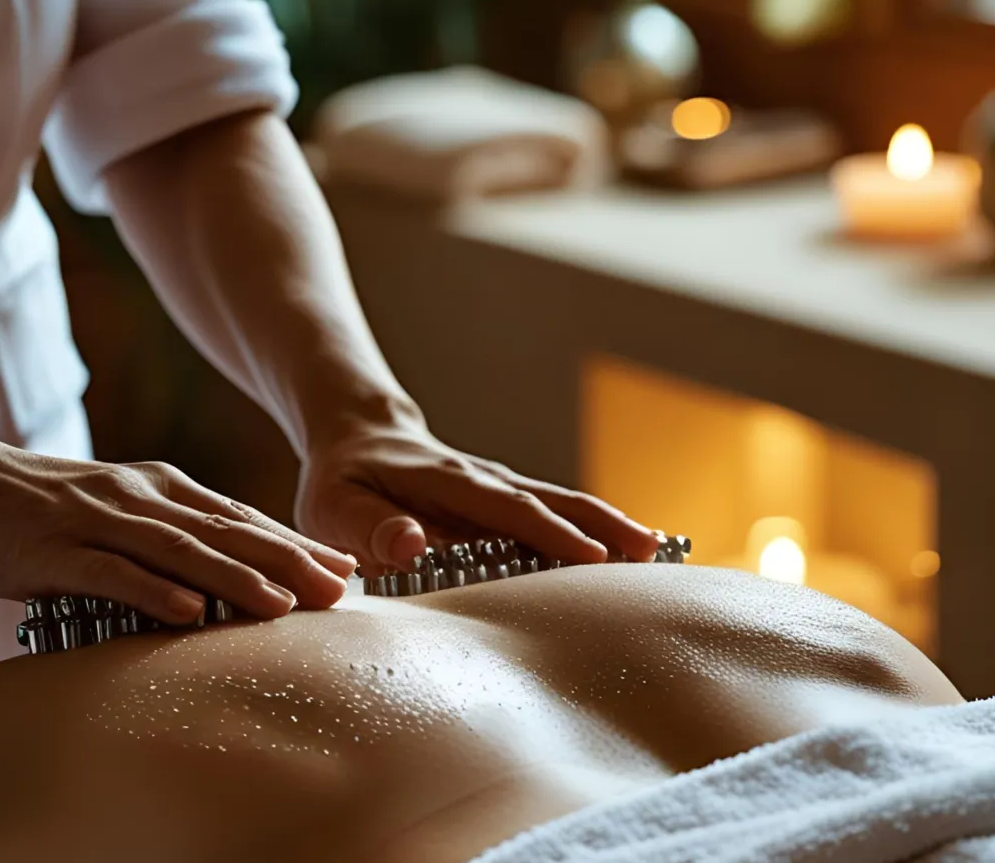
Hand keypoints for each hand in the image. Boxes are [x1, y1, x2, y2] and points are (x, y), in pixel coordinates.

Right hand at [0, 440, 357, 623]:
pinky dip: (151, 590)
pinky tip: (188, 611)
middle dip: (288, 561)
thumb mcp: (120, 513)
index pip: (242, 519)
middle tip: (338, 590)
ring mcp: (98, 519)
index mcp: (163, 489)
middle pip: (227, 531)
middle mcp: (142, 497)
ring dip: (235, 577)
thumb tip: (225, 578)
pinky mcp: (54, 548)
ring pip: (180, 549)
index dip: (296, 545)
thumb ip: (170, 538)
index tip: (344, 569)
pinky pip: (110, 571)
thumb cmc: (45, 507)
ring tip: (284, 605)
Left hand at [295, 420, 659, 574]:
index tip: (594, 557)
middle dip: (603, 525)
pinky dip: (595, 525)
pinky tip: (627, 548)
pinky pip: (556, 510)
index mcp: (447, 482)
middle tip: (653, 553)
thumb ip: (370, 527)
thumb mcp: (336, 508)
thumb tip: (409, 544)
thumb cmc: (343, 483)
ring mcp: (501, 486)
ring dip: (609, 523)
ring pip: (564, 501)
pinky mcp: (506, 499)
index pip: (507, 508)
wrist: (360, 438)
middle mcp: (485, 479)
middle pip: (553, 499)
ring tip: (659, 549)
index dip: (551, 532)